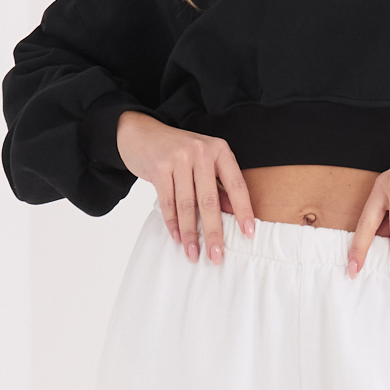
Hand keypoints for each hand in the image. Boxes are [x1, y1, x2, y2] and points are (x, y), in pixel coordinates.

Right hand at [116, 112, 255, 263]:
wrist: (141, 133)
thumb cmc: (178, 151)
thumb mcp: (203, 162)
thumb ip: (219, 185)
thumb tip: (234, 214)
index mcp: (219, 150)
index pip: (236, 184)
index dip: (243, 210)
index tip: (248, 233)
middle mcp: (201, 152)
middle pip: (210, 200)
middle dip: (214, 232)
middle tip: (217, 256)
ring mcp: (178, 158)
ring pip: (187, 205)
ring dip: (190, 233)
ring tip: (193, 253)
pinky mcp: (159, 167)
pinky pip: (168, 202)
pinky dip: (173, 223)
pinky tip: (178, 238)